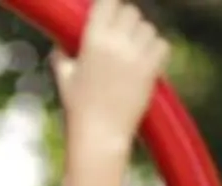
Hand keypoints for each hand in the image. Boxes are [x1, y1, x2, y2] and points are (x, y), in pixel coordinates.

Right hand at [55, 0, 168, 153]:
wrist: (99, 136)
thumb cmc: (78, 109)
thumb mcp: (64, 80)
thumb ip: (61, 59)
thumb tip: (59, 49)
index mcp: (92, 40)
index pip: (108, 2)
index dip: (110, 6)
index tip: (109, 15)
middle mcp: (115, 43)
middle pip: (131, 12)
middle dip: (127, 21)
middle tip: (123, 36)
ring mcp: (135, 56)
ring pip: (148, 28)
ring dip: (143, 36)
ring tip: (135, 52)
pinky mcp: (150, 70)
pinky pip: (162, 45)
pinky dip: (158, 50)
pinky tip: (149, 61)